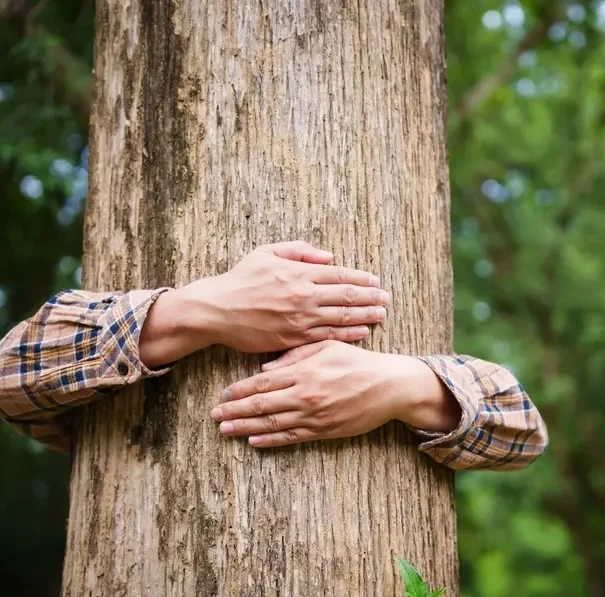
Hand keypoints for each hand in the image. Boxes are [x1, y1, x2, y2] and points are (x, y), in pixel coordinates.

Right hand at [185, 241, 387, 351]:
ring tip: (381, 315)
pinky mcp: (293, 338)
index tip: (375, 281)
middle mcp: (304, 295)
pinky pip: (326, 337)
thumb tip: (328, 256)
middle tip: (387, 299)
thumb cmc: (240, 279)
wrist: (217, 310)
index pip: (339, 274)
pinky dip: (347, 335)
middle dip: (370, 297)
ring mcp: (300, 319)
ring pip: (341, 317)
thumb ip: (299, 251)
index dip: (361, 278)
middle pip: (346, 296)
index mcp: (299, 272)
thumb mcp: (267, 253)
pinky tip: (362, 333)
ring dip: (365, 316)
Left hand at [211, 341, 460, 447]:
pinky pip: (292, 438)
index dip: (240, 390)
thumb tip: (265, 368)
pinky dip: (271, 440)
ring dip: (246, 428)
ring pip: (272, 424)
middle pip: (261, 405)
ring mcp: (314, 416)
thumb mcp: (326, 347)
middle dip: (235, 411)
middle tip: (215, 416)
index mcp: (304, 371)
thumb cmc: (358, 361)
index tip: (223, 395)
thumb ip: (295, 355)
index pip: (263, 383)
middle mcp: (305, 395)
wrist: (390, 386)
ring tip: (226, 430)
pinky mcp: (324, 431)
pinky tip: (254, 441)